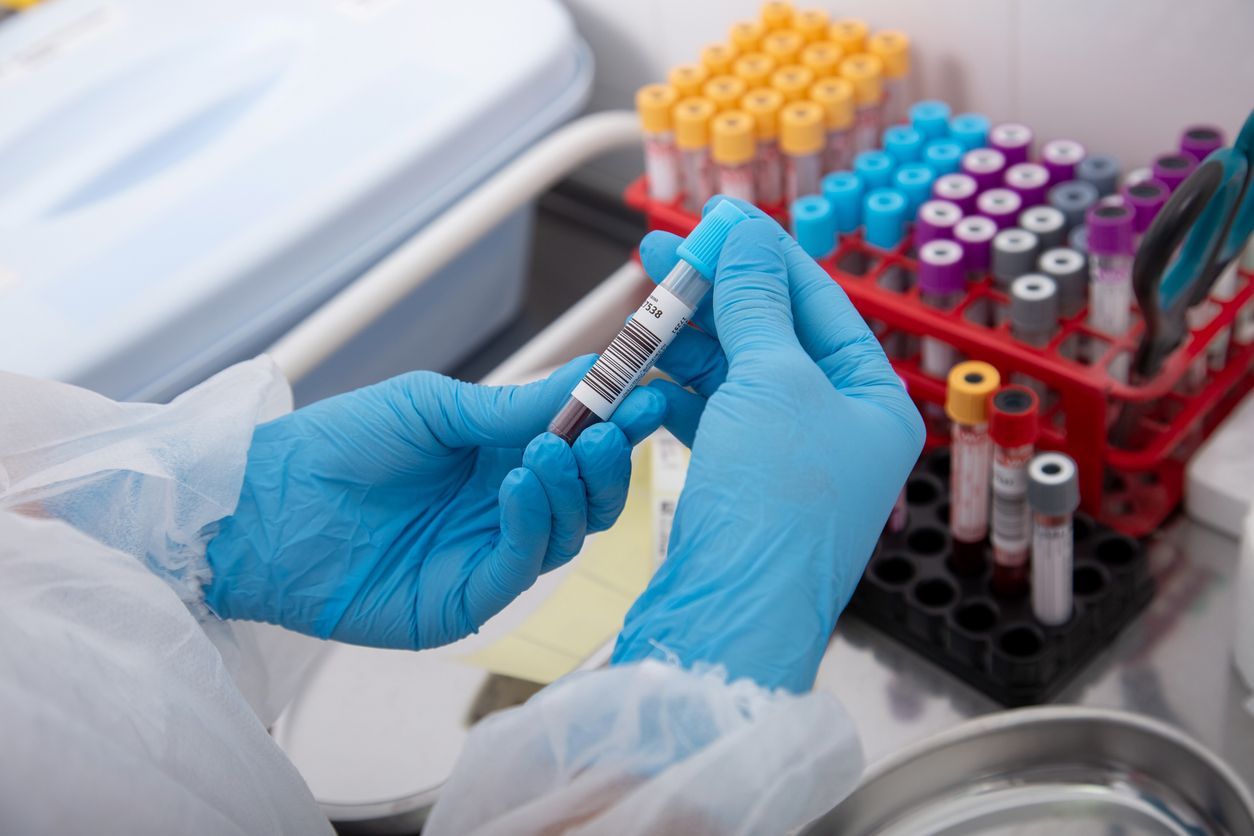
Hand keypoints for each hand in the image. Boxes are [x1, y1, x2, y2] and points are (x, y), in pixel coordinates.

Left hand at [204, 358, 665, 648]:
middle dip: (610, 459)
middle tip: (616, 424)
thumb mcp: (432, 407)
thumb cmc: (337, 446)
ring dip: (572, 487)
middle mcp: (505, 508)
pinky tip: (519, 484)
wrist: (265, 507)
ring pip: (568, 533)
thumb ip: (513, 406)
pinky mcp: (466, 599)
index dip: (618, 420)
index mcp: (500, 456)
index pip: (579, 443)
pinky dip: (531, 522)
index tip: (652, 390)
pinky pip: (521, 565)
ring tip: (551, 449)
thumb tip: (593, 374)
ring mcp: (488, 555)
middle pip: (589, 496)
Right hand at [611, 198, 924, 692]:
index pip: (818, 301)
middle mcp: (838, 428)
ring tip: (641, 308)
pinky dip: (677, 390)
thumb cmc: (777, 508)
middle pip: (771, 335)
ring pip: (734, 375)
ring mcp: (788, 459)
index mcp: (874, 400)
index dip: (762, 255)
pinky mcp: (742, 485)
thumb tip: (745, 234)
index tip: (713, 222)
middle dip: (714, 294)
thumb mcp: (771, 382)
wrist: (733, 615)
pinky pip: (710, 416)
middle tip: (660, 254)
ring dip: (688, 340)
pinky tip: (643, 371)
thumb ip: (754, 303)